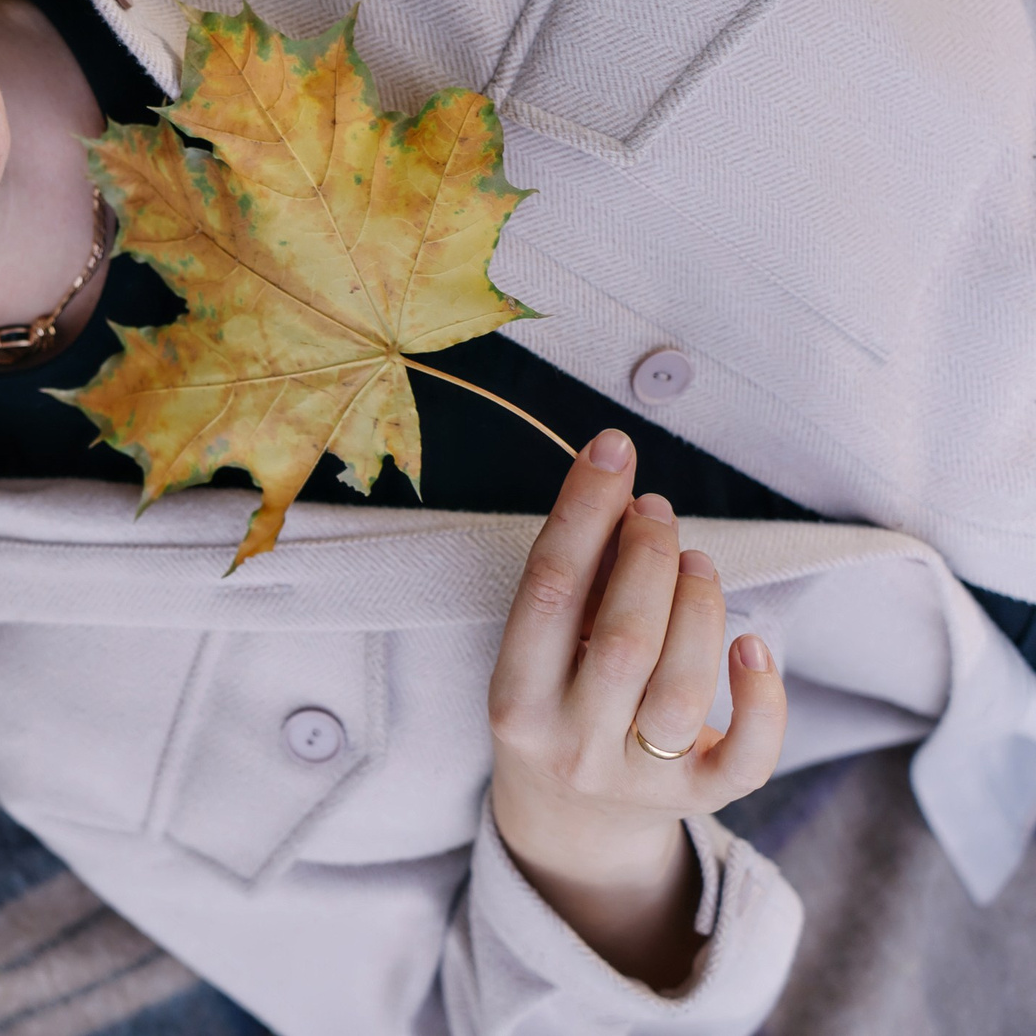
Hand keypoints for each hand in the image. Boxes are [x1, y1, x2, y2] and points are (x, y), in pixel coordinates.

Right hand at [486, 429, 786, 988]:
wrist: (569, 827)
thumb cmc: (554, 707)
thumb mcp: (535, 656)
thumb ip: (574, 586)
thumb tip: (623, 496)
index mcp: (515, 700)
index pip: (549, 592)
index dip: (583, 512)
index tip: (612, 449)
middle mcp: (570, 745)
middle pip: (623, 639)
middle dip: (649, 556)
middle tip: (657, 512)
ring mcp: (636, 780)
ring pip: (684, 689)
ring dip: (699, 606)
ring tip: (696, 562)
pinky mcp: (696, 802)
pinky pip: (746, 755)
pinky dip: (761, 696)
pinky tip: (755, 645)